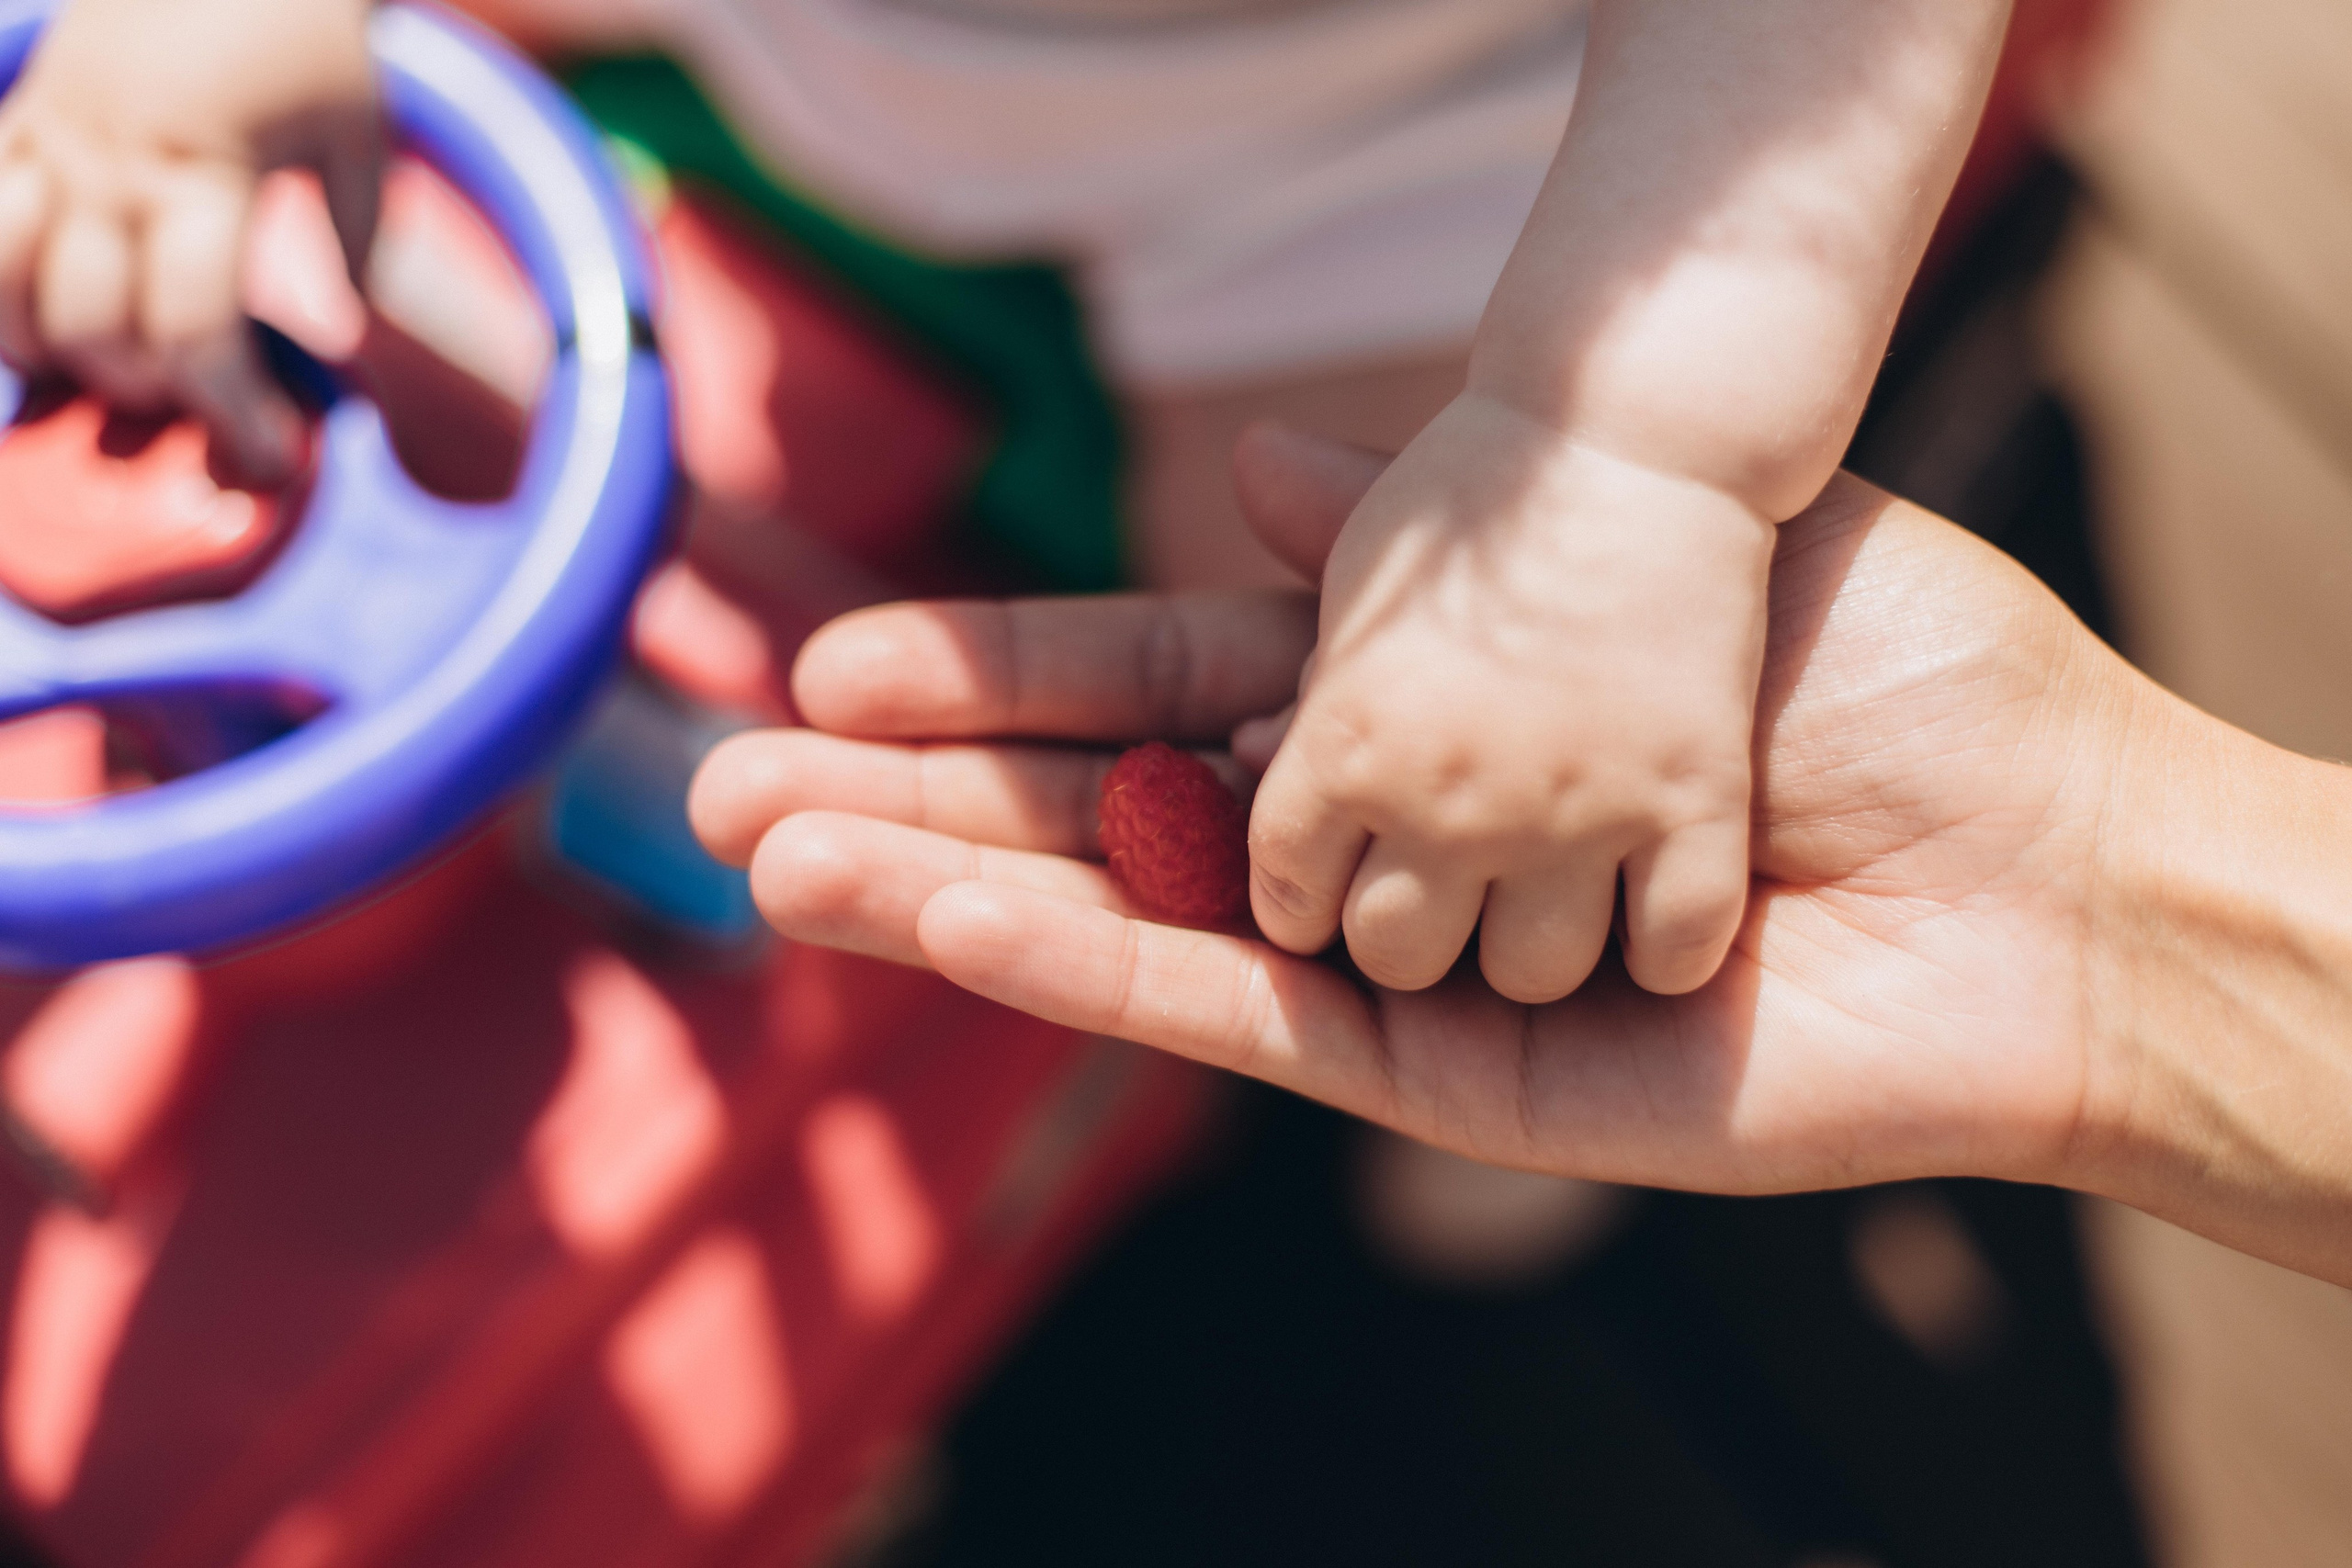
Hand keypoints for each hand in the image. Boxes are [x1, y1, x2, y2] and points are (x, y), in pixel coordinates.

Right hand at [0, 0, 378, 483]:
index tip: (270, 456)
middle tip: (205, 415)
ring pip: (13, 288)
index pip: (195, 330)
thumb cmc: (309, 41)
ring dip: (56, 355)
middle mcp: (114, 163)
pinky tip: (32, 332)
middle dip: (150, 394)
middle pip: (98, 328)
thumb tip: (343, 340)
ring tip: (117, 377)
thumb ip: (355, 240)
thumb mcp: (359, 140)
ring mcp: (52, 139)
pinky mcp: (18, 118)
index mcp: (208, 173)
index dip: (229, 410)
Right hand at [691, 427, 2130, 1201]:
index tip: (845, 670)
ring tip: (764, 857)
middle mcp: (1376, 837)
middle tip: (726, 788)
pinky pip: (1226, 1018)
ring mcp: (1388, 958)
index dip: (1002, 683)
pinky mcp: (1431, 1069)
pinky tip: (940, 923)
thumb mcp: (1635, 567)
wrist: (2041, 853)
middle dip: (916, 800)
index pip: (1153, 689)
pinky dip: (1081, 971)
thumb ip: (1424, 549)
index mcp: (1414, 709)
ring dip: (941, 890)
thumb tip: (1271, 471)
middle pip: (1099, 815)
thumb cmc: (1875, 683)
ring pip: (1124, 922)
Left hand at [1244, 393, 1776, 1003]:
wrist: (1657, 420)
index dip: (1303, 899)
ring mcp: (1575, 807)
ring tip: (1562, 888)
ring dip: (1535, 943)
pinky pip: (1666, 950)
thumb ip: (1312, 650)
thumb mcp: (1373, 558)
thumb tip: (1239, 708)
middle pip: (1392, 953)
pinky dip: (1663, 945)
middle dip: (1410, 930)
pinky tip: (1663, 907)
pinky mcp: (1695, 805)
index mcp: (1349, 733)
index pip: (1286, 887)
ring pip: (1526, 970)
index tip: (1328, 889)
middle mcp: (1448, 791)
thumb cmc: (1500, 478)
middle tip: (1450, 886)